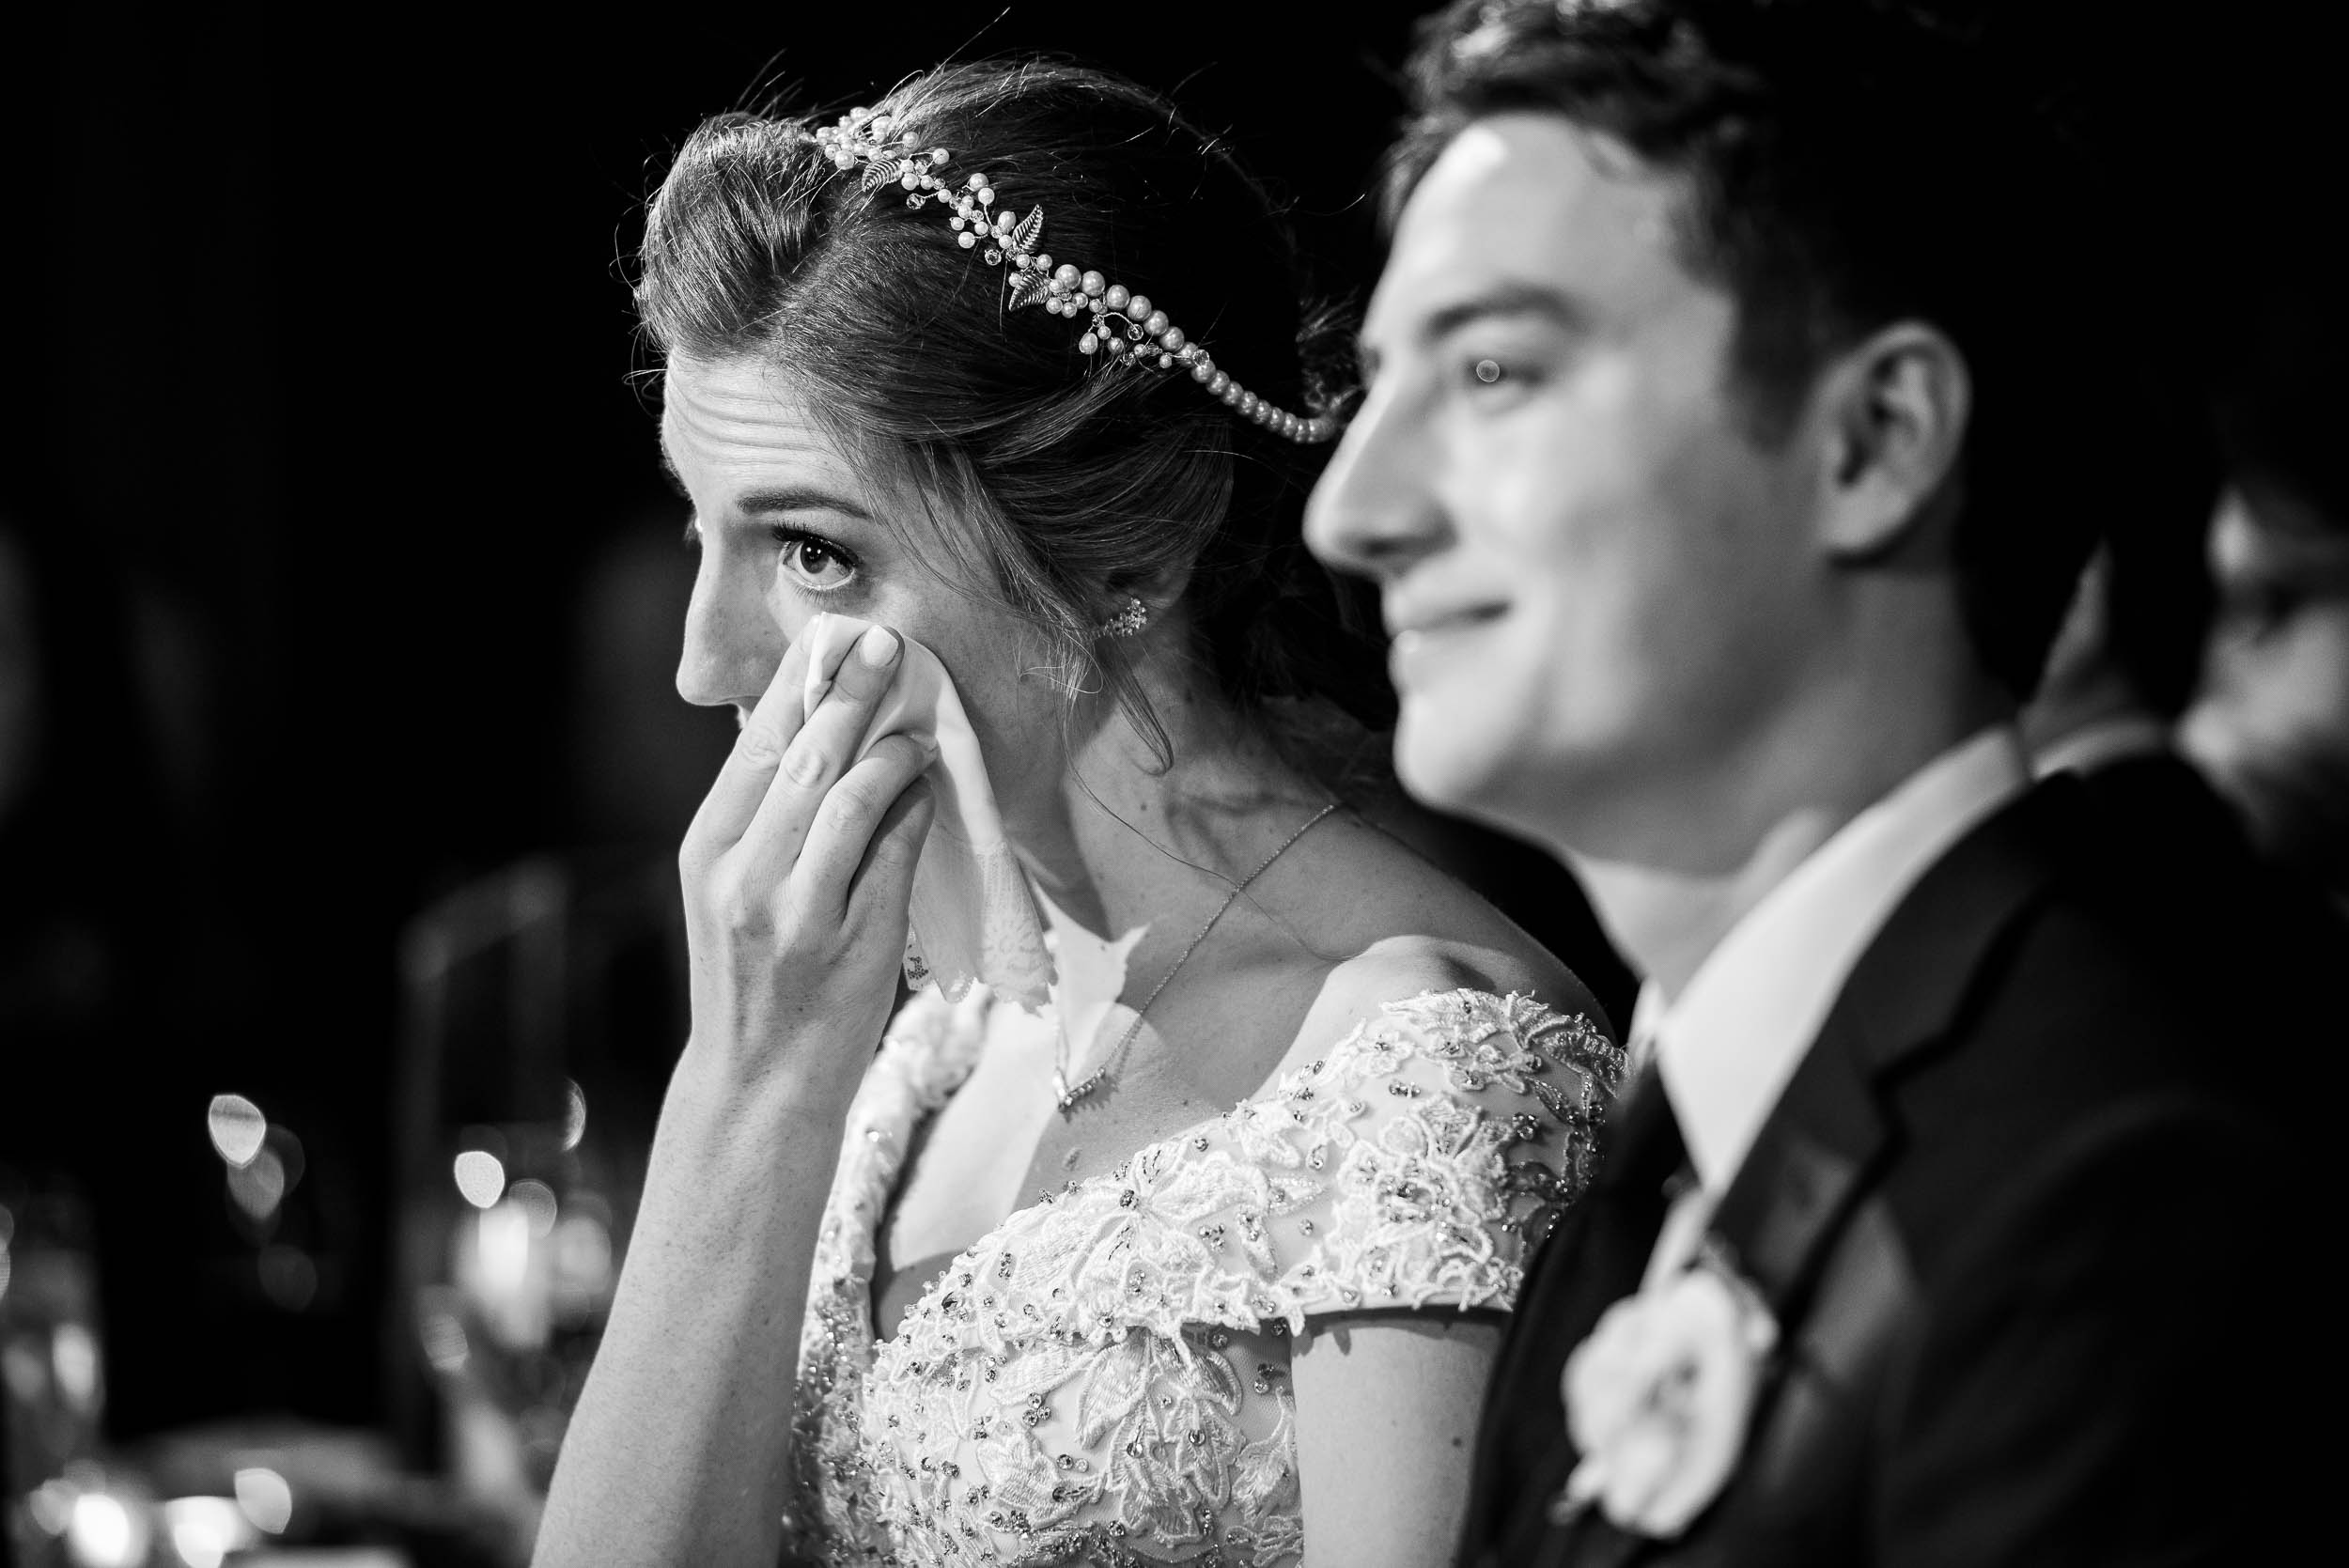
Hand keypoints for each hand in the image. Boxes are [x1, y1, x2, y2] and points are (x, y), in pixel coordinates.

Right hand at [677, 622, 937, 1108]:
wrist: (759, 1085)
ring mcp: (795, 906)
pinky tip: (925, 786)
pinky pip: (890, 849)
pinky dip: (912, 808)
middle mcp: (743, 872)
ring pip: (849, 794)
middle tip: (889, 645)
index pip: (753, 744)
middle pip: (804, 754)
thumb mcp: (730, 894)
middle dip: (852, 691)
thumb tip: (809, 731)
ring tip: (915, 722)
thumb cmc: (755, 982)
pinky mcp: (850, 937)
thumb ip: (763, 821)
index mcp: (707, 848)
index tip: (833, 640)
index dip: (799, 685)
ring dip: (890, 748)